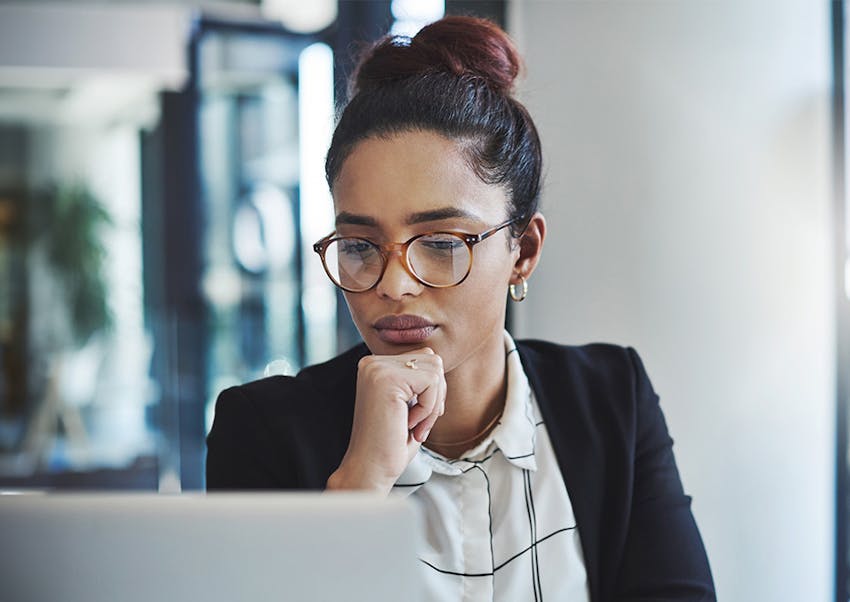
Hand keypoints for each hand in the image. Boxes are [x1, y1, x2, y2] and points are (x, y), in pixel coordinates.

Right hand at [327, 348, 445, 493]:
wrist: (370, 469)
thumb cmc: (389, 443)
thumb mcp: (407, 402)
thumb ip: (417, 378)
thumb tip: (436, 359)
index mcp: (375, 366)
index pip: (424, 359)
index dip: (431, 390)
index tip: (418, 417)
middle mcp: (372, 362)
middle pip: (432, 360)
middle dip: (436, 395)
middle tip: (419, 423)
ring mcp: (377, 368)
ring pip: (435, 369)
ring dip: (433, 403)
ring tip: (414, 425)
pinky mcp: (387, 378)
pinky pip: (431, 382)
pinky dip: (429, 408)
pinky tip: (409, 424)